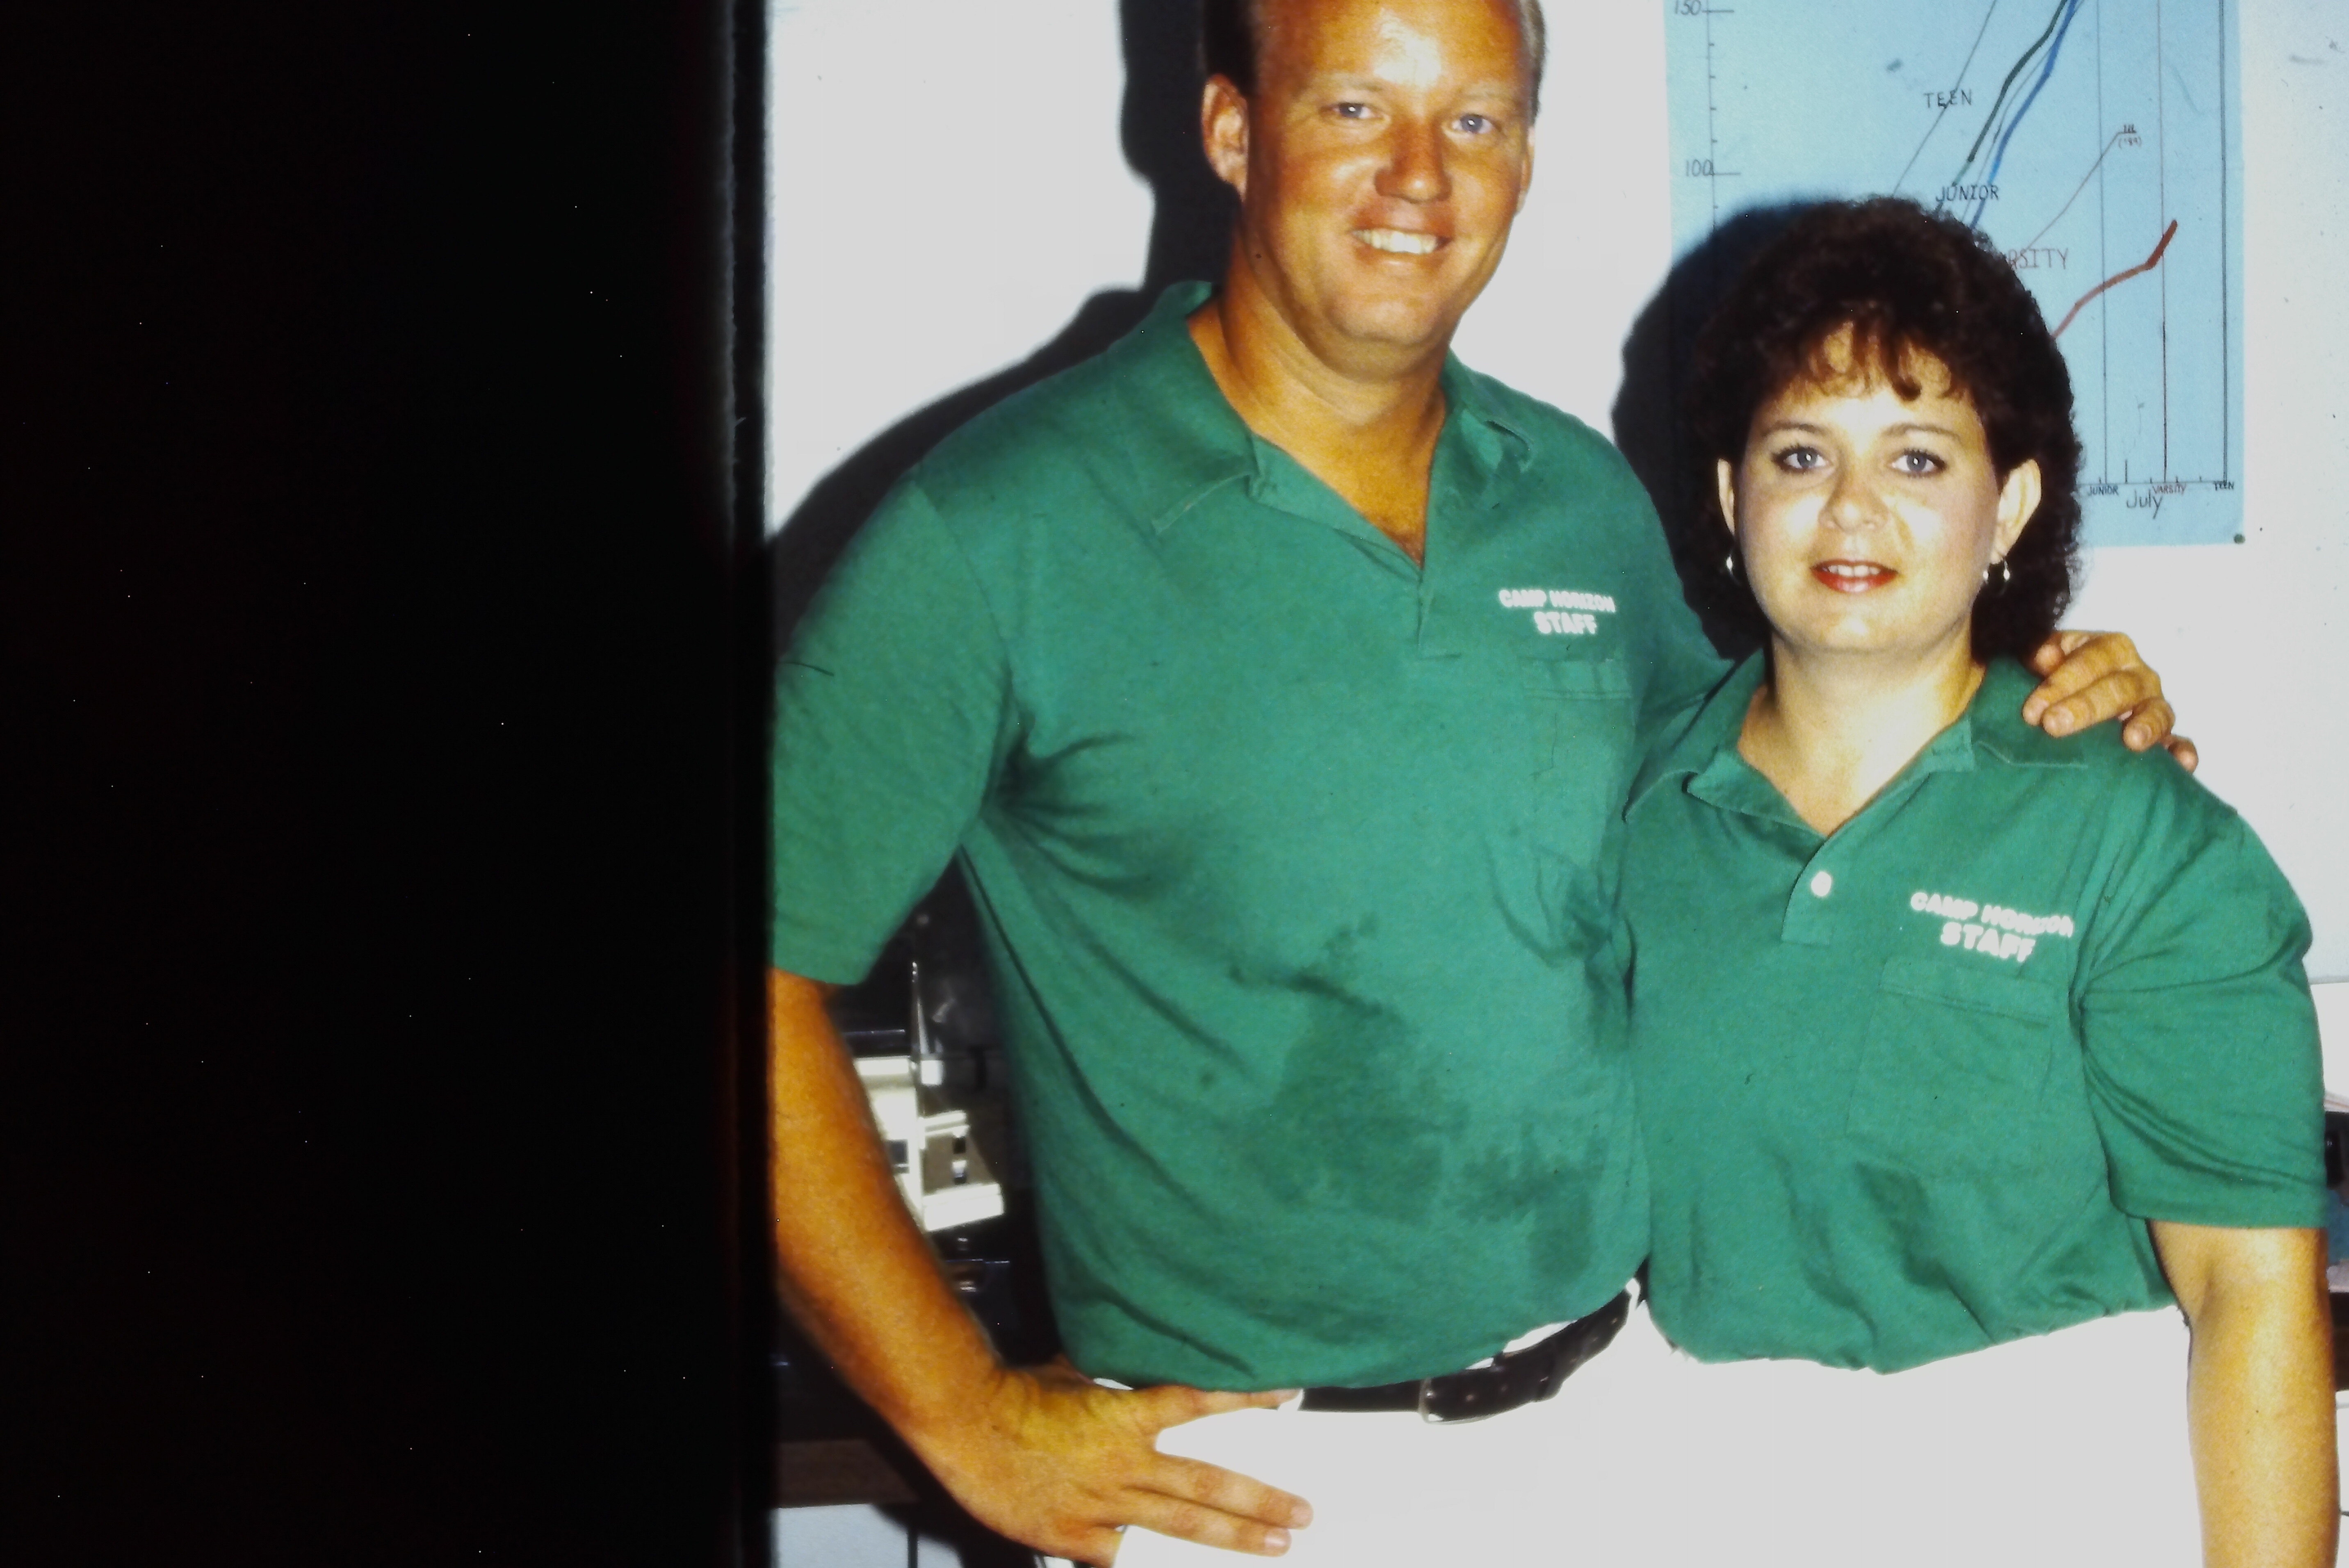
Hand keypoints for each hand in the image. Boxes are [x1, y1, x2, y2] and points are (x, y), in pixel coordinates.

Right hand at [911, 1357, 1310, 1564]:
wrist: (964, 1422)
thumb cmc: (1014, 1394)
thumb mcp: (1074, 1375)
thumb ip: (1112, 1385)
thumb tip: (1136, 1371)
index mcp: (1124, 1416)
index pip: (1198, 1404)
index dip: (1245, 1401)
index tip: (1287, 1397)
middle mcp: (1123, 1463)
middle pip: (1206, 1484)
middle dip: (1260, 1500)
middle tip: (1303, 1514)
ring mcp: (1102, 1504)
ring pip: (1180, 1525)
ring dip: (1233, 1536)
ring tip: (1275, 1545)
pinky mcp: (1074, 1535)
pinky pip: (1124, 1556)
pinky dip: (1153, 1562)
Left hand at [2023, 631, 2196, 770]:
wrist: (2069, 699)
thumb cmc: (2056, 678)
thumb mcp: (2044, 658)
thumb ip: (2042, 653)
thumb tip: (2045, 655)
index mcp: (2111, 649)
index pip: (2090, 661)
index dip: (2061, 683)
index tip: (2033, 710)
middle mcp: (2138, 675)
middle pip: (2119, 688)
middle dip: (2086, 707)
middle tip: (2054, 726)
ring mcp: (2154, 705)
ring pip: (2157, 712)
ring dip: (2147, 725)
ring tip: (2132, 741)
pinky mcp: (2164, 735)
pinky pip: (2178, 741)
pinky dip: (2182, 751)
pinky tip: (2182, 761)